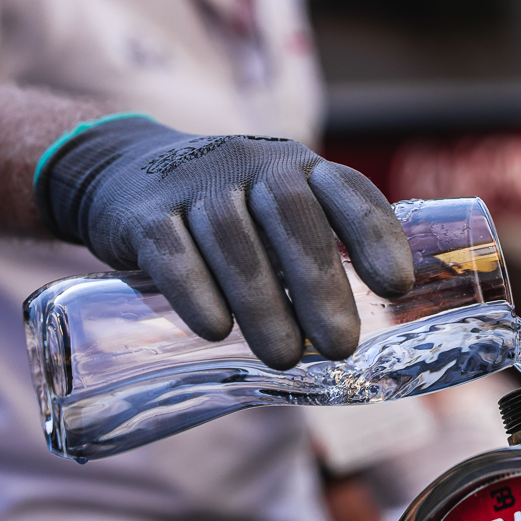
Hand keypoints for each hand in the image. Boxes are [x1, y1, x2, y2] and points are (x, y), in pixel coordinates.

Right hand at [34, 116, 414, 367]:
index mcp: (297, 167)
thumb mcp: (273, 210)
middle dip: (320, 284)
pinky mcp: (143, 212)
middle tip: (340, 346)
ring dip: (262, 304)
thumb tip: (361, 337)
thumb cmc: (225, 208)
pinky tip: (215, 331)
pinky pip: (172, 250)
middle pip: (291, 216)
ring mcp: (195, 183)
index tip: (397, 287)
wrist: (123, 173)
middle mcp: (251, 163)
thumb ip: (314, 252)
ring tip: (284, 358)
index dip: (376, 237)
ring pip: (233, 240)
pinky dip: (195, 292)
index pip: (347, 192)